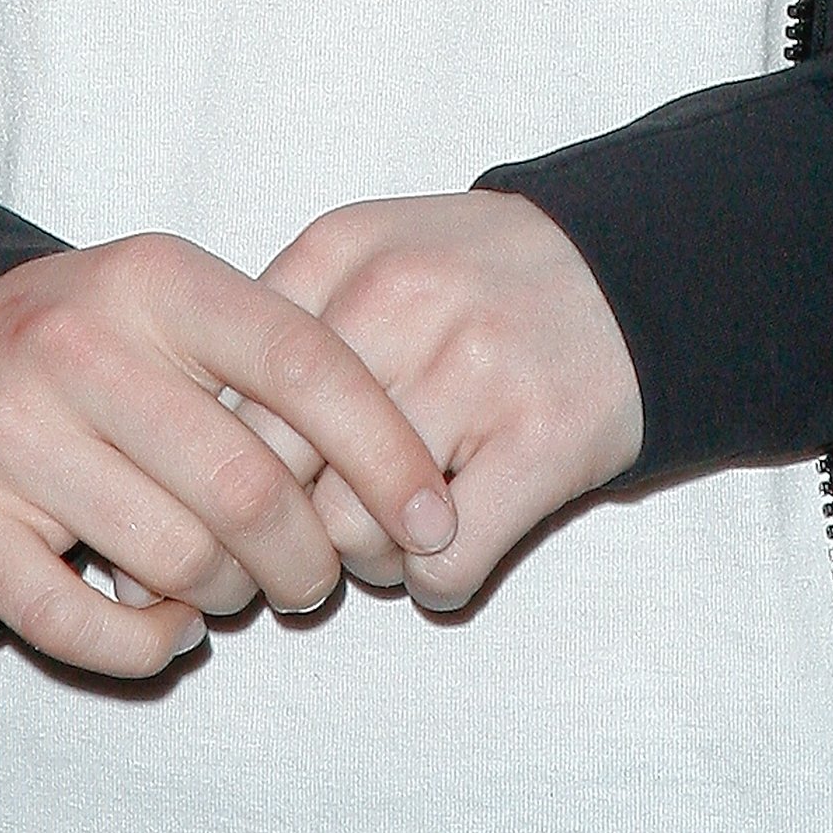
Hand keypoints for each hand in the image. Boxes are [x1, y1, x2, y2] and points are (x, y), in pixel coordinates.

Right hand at [0, 231, 458, 678]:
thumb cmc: (84, 351)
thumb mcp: (171, 310)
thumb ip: (269, 366)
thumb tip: (394, 478)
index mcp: (155, 279)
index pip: (306, 363)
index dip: (386, 452)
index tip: (433, 520)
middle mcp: (76, 343)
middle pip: (249, 483)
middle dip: (308, 556)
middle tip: (314, 577)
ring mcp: (7, 432)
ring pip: (175, 557)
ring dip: (230, 598)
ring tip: (234, 590)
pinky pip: (78, 623)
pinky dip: (146, 644)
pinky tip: (168, 626)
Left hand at [257, 191, 642, 609]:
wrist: (634, 268)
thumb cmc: (480, 283)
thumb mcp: (369, 260)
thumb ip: (281, 333)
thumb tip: (197, 455)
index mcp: (342, 252)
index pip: (230, 395)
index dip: (229, 470)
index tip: (253, 498)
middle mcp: (401, 301)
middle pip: (278, 471)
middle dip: (286, 528)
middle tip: (315, 539)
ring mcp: (473, 369)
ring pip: (353, 531)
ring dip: (367, 560)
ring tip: (397, 533)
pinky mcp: (540, 439)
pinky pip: (443, 562)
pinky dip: (436, 580)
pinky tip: (454, 545)